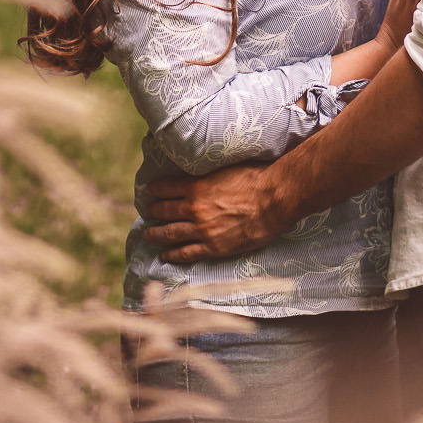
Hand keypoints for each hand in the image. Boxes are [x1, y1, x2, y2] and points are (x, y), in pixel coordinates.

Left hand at [141, 163, 289, 262]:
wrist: (274, 200)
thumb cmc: (256, 178)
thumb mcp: (226, 167)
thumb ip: (209, 173)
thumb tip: (202, 171)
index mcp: (196, 186)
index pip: (165, 187)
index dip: (155, 190)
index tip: (149, 192)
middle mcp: (194, 208)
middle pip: (164, 211)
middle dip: (153, 212)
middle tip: (148, 213)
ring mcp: (202, 229)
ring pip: (170, 233)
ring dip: (156, 234)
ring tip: (148, 234)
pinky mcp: (214, 247)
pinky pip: (186, 253)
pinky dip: (173, 254)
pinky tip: (165, 255)